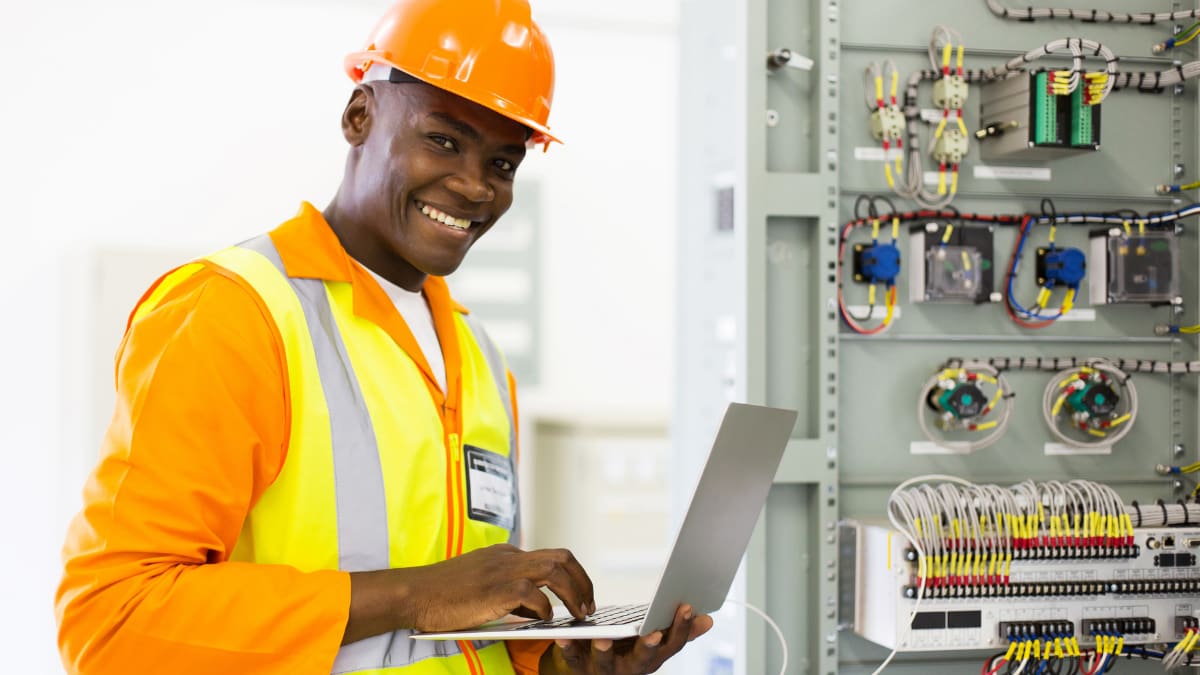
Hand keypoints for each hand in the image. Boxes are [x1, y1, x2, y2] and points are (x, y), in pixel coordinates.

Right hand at [392, 544, 594, 631]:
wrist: (414, 593)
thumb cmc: (442, 595)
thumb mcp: (481, 585)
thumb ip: (508, 592)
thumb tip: (536, 610)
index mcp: (505, 554)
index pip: (550, 556)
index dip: (571, 576)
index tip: (580, 595)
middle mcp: (509, 557)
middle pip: (562, 556)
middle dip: (583, 580)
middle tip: (590, 604)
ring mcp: (503, 570)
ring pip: (555, 569)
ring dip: (574, 593)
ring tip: (581, 614)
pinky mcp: (496, 589)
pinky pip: (534, 594)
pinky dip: (544, 608)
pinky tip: (543, 620)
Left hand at [539, 604, 712, 673]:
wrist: (591, 669)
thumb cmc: (626, 649)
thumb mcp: (653, 640)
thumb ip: (678, 631)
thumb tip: (708, 619)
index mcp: (652, 658)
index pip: (672, 645)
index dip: (681, 628)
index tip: (687, 607)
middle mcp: (631, 669)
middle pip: (643, 660)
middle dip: (648, 648)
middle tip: (654, 634)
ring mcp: (604, 670)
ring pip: (605, 664)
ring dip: (605, 653)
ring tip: (603, 640)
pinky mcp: (579, 666)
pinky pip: (572, 659)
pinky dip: (568, 649)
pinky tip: (564, 637)